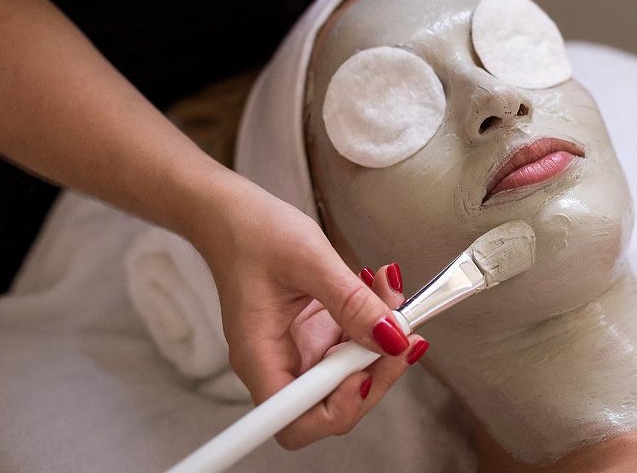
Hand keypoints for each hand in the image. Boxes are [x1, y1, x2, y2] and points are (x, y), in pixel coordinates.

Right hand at [193, 177, 426, 447]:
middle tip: (405, 333)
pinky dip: (372, 321)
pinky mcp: (312, 333)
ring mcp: (297, 350)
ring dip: (381, 341)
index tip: (366, 373)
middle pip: (334, 403)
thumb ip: (352, 301)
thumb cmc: (252, 232)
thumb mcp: (309, 259)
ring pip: (350, 372)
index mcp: (260, 357)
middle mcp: (278, 362)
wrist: (231, 214)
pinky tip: (378, 290)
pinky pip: (350, 343)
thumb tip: (392, 338)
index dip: (339, 410)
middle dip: (376, 371)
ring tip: (392, 295)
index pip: (299, 422)